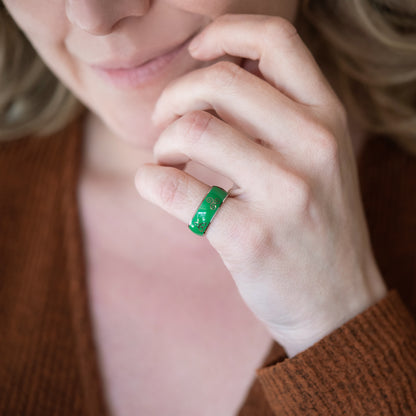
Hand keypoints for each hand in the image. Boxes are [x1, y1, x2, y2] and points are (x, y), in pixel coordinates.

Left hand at [135, 14, 386, 356]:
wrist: (337, 302)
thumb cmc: (316, 225)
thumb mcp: (317, 159)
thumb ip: (278, 115)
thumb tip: (211, 78)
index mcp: (327, 118)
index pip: (276, 40)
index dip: (225, 34)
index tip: (197, 54)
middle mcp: (313, 146)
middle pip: (220, 81)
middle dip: (174, 97)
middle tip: (165, 124)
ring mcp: (284, 193)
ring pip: (193, 130)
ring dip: (163, 142)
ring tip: (167, 160)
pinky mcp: (250, 237)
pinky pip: (173, 187)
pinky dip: (151, 180)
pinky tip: (158, 186)